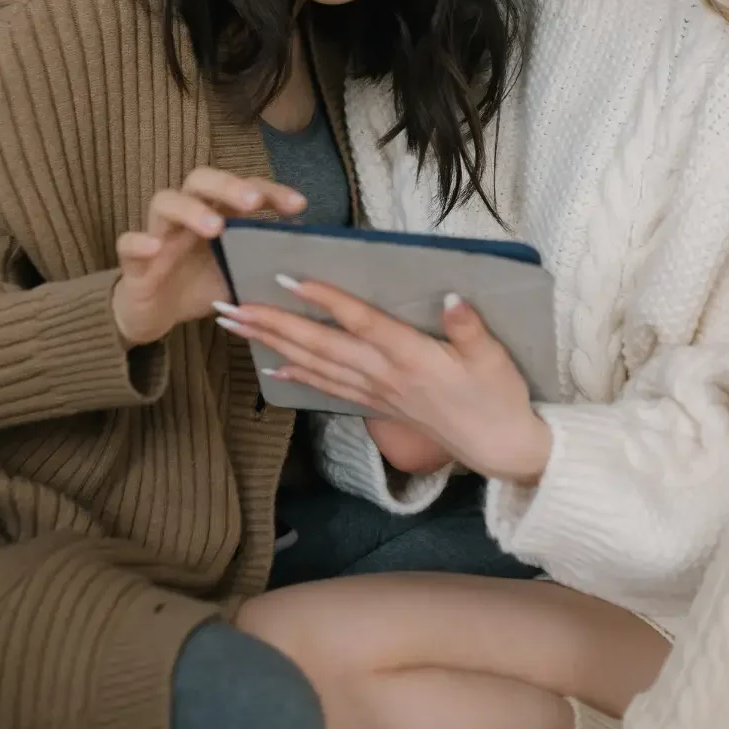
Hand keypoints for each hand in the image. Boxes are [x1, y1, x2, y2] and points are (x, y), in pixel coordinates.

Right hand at [113, 169, 305, 346]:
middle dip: (229, 186)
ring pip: (165, 202)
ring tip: (215, 227)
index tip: (299, 205)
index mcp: (217, 212)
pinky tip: (154, 247)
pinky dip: (139, 242)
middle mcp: (188, 215)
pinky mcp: (133, 263)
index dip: (271, 192)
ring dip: (191, 209)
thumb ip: (267, 259)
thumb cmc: (201, 284)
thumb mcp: (241, 272)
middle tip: (253, 202)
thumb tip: (313, 253)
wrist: (154, 315)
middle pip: (201, 180)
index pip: (245, 189)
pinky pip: (128, 244)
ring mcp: (158, 234)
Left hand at [215, 281, 552, 484]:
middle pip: (319, 344)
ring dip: (269, 344)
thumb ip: (471, 327)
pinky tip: (269, 368)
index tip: (288, 279)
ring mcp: (375, 392)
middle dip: (271, 324)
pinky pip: (326, 388)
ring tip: (234, 325)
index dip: (325, 301)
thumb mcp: (495, 358)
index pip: (360, 322)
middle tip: (229, 304)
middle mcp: (384, 375)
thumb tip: (451, 295)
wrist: (500, 448)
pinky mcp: (375, 404)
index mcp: (411, 357)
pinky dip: (295, 376)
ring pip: (313, 365)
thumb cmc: (498, 396)